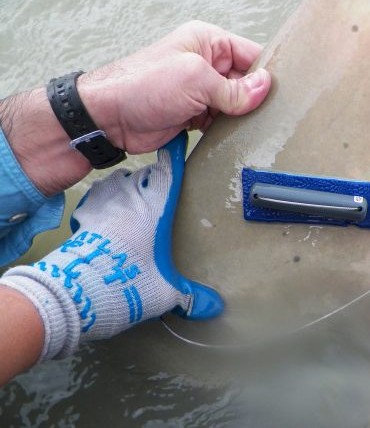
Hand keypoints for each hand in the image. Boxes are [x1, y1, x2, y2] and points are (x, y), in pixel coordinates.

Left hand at [0, 132, 222, 359]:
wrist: (76, 291)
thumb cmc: (125, 283)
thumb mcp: (164, 293)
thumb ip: (192, 297)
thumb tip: (213, 307)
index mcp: (156, 204)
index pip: (170, 168)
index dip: (175, 154)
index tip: (179, 142)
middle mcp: (130, 195)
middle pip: (147, 174)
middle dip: (155, 181)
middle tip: (163, 195)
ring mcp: (104, 201)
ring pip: (121, 181)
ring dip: (129, 190)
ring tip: (136, 207)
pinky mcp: (85, 212)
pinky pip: (99, 198)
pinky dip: (106, 204)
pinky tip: (109, 220)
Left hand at [78, 20, 270, 152]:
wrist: (109, 118)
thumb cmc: (142, 85)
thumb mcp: (195, 80)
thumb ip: (233, 88)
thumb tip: (265, 87)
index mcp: (207, 42)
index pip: (250, 54)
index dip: (266, 74)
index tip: (281, 94)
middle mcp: (206, 64)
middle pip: (246, 82)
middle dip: (255, 99)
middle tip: (268, 117)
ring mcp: (201, 90)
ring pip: (236, 104)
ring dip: (242, 117)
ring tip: (251, 128)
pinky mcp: (195, 114)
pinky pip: (222, 121)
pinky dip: (229, 129)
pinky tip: (234, 136)